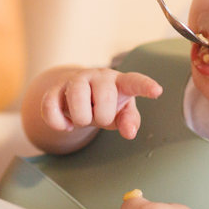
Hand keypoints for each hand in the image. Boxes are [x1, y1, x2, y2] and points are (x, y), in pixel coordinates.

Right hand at [40, 69, 161, 138]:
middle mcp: (98, 76)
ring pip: (76, 96)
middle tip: (98, 117)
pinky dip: (58, 122)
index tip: (157, 91)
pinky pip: (51, 105)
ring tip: (82, 119)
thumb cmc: (105, 104)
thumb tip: (129, 132)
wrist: (76, 95)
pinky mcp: (55, 88)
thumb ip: (129, 121)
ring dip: (80, 117)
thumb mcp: (121, 113)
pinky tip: (65, 124)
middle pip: (104, 96)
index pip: (135, 81)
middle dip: (101, 116)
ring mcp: (75, 80)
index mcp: (119, 82)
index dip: (146, 86)